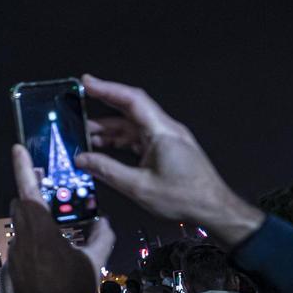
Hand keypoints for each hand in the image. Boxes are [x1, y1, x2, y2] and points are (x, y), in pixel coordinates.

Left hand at [12, 144, 116, 287]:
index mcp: (40, 232)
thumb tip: (105, 222)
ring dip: (34, 233)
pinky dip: (30, 256)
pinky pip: (17, 255)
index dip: (22, 167)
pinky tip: (45, 272)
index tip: (18, 148)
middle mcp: (20, 240)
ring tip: (55, 247)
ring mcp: (9, 258)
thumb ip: (101, 237)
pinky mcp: (5, 274)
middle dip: (32, 200)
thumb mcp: (92, 263)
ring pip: (20, 233)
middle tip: (49, 201)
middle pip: (20, 208)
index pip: (28, 190)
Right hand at [73, 76, 265, 247]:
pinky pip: (138, 138)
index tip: (87, 82)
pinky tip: (105, 149)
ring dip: (109, 130)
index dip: (107, 89)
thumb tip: (84, 161)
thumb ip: (107, 170)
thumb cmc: (187, 197)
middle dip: (102, 107)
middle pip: (129, 110)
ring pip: (132, 126)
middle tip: (79, 105)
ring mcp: (167, 139)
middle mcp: (165, 130)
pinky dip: (120, 141)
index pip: (131, 100)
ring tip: (85, 136)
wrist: (213, 209)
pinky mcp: (167, 149)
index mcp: (162, 132)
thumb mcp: (139, 187)